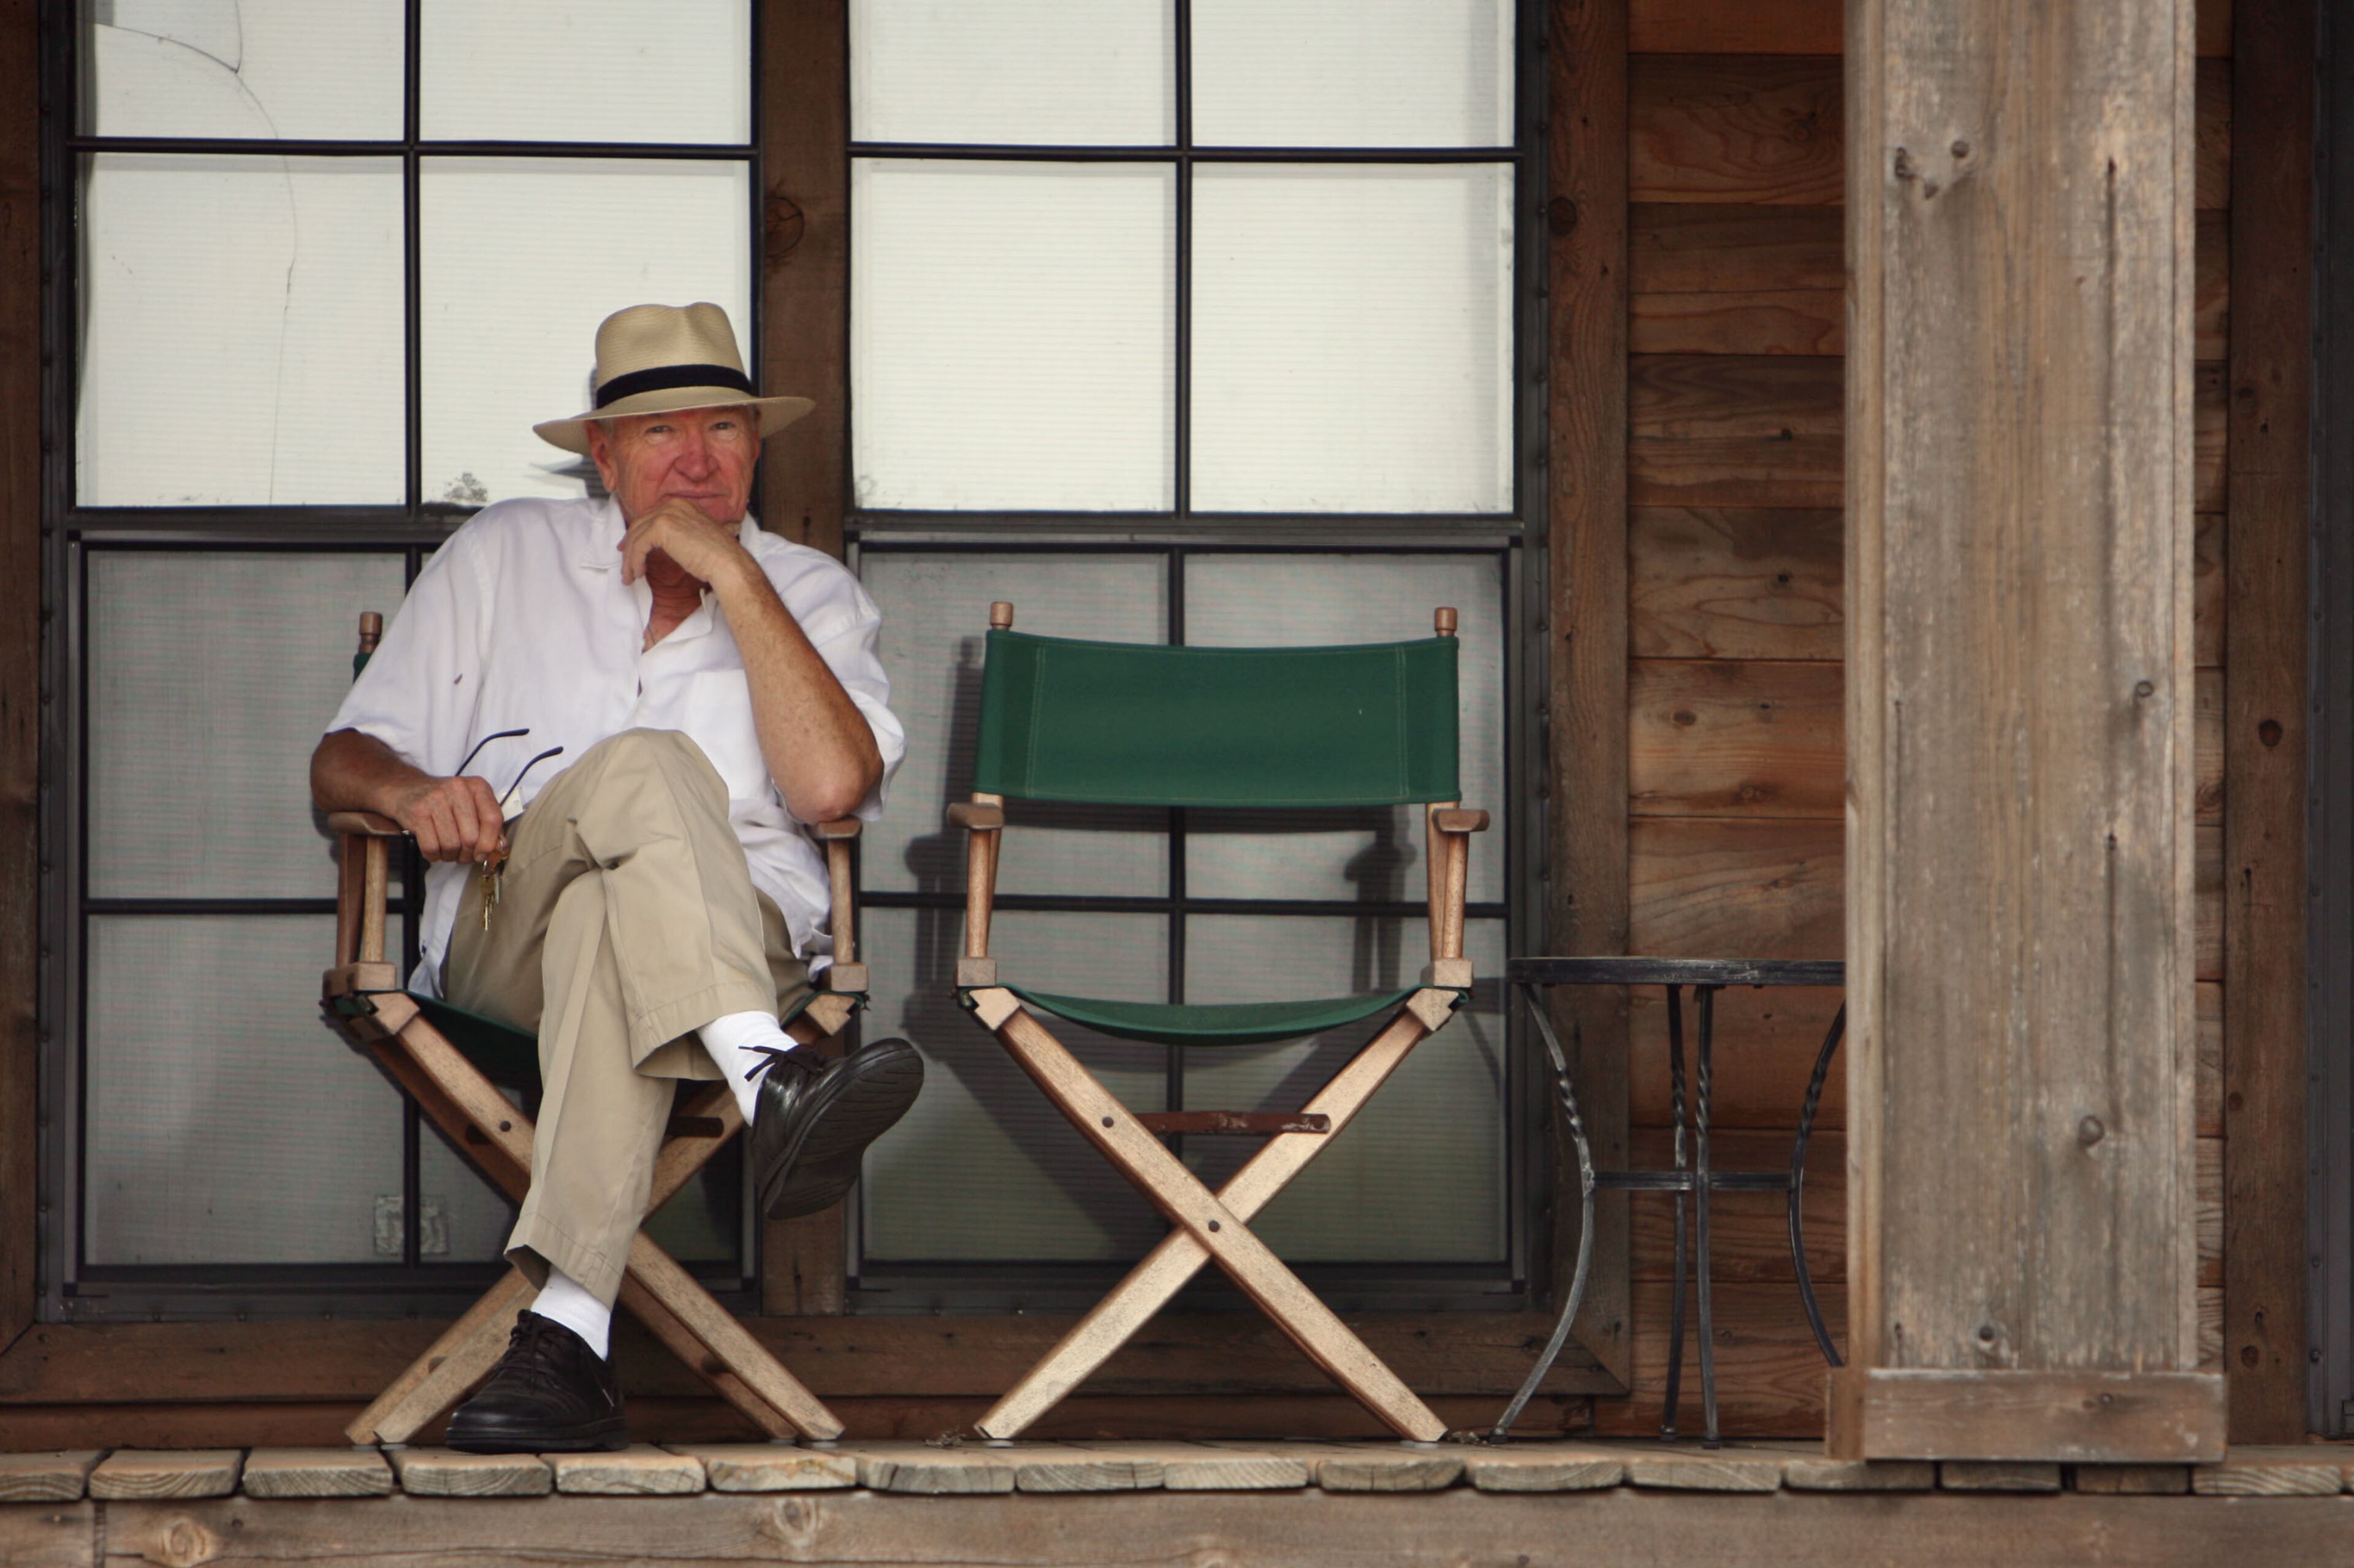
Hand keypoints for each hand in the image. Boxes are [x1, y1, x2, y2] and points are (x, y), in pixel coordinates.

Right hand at [391, 773, 507, 863]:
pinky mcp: (418, 812)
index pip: (493, 819)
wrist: (405, 788)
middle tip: (462, 855)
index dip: (489, 843)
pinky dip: (434, 855)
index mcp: (477, 786)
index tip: (482, 854)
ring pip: (452, 845)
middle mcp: (458, 789)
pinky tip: (434, 849)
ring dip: (450, 856)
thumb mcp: (470, 803)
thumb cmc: (444, 801)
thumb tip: (500, 847)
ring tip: (447, 851)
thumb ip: (488, 823)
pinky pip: (432, 847)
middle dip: (467, 854)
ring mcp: (436, 799)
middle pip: (471, 837)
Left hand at [619, 498, 751, 588]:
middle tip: (626, 566)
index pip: (650, 518)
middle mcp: (673, 505)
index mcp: (682, 505)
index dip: (637, 535)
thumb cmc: (717, 557)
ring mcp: (666, 514)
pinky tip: (638, 573)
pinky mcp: (661, 527)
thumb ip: (676, 535)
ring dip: (630, 559)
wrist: (727, 563)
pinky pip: (638, 545)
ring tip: (629, 577)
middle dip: (629, 547)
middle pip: (639, 525)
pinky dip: (634, 561)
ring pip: (636, 536)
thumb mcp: (693, 539)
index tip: (630, 550)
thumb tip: (657, 543)